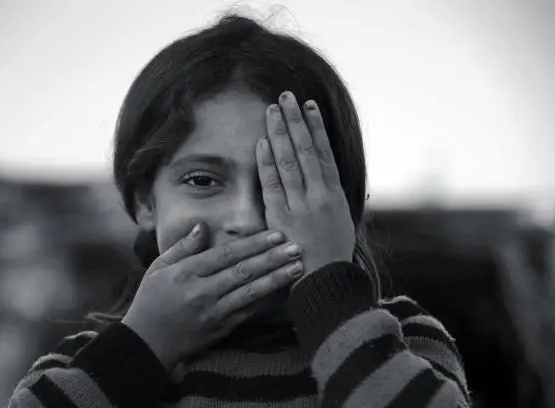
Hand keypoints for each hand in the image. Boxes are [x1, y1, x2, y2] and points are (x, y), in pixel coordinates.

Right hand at [121, 223, 304, 372]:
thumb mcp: (158, 268)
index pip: (227, 254)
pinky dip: (268, 301)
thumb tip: (203, 226)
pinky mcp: (222, 329)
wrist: (146, 344)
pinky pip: (249, 312)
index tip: (275, 234)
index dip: (253, 244)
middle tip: (296, 246)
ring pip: (251, 292)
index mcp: (187, 273)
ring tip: (298, 266)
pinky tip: (284, 291)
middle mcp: (203, 292)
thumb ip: (183, 247)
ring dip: (277, 278)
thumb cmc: (150, 301)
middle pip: (244, 271)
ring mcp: (214, 312)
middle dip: (273, 258)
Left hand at [256, 91, 355, 287]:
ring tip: (273, 110)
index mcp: (335, 194)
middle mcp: (319, 195)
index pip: (324, 152)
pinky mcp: (281, 217)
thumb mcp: (341, 219)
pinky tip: (262, 142)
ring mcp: (300, 205)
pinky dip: (267, 163)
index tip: (309, 105)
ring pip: (289, 161)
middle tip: (286, 97)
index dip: (316, 127)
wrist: (325, 281)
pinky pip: (272, 185)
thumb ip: (330, 194)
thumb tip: (323, 171)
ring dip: (280, 133)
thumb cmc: (332, 252)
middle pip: (306, 150)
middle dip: (295, 121)